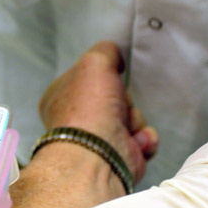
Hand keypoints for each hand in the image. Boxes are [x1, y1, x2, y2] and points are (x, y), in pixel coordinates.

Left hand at [37, 41, 157, 184]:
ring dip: (136, 120)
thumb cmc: (89, 108)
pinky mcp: (121, 156)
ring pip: (133, 117)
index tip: (109, 80)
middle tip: (118, 105)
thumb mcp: (94, 62)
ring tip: (125, 128)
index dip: (105, 77)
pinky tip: (137, 143)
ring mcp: (100, 140)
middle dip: (125, 100)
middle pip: (117, 97)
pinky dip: (145, 140)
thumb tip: (114, 55)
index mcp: (62, 97)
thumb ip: (105, 51)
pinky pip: (144, 139)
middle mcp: (78, 120)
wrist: (99, 155)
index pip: (90, 79)